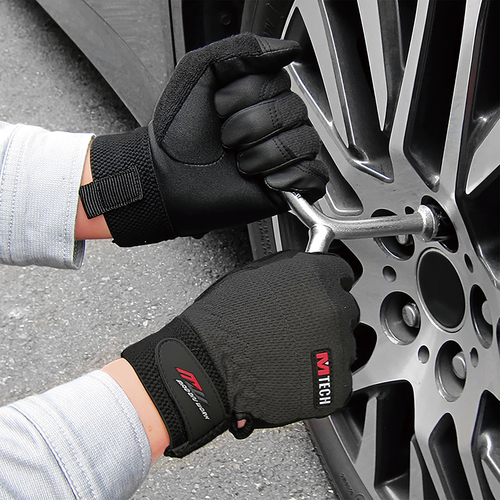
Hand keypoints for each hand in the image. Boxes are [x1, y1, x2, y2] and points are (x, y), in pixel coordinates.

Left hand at [79, 34, 327, 245]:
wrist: (168, 178)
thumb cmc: (179, 132)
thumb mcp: (200, 72)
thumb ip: (239, 52)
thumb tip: (287, 50)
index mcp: (259, 96)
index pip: (279, 81)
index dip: (247, 95)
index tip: (219, 109)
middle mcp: (274, 123)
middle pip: (294, 112)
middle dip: (252, 127)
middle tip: (227, 141)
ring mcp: (283, 154)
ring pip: (305, 143)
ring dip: (266, 154)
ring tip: (241, 163)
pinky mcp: (288, 185)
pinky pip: (315, 176)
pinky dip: (294, 177)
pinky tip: (266, 180)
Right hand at [122, 251, 358, 457]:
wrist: (207, 368)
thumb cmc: (221, 323)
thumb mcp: (255, 275)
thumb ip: (293, 270)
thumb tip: (307, 272)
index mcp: (316, 276)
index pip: (342, 274)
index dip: (328, 284)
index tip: (321, 293)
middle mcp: (333, 309)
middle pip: (345, 310)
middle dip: (325, 316)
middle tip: (295, 328)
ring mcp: (337, 349)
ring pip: (344, 345)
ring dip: (325, 347)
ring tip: (289, 354)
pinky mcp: (335, 387)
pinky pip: (337, 379)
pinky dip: (321, 378)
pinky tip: (293, 373)